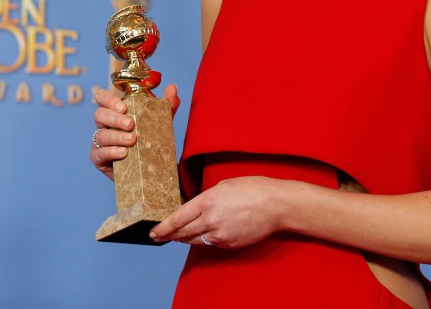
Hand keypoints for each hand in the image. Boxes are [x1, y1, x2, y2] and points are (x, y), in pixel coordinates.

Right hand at [89, 83, 179, 179]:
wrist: (150, 168)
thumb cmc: (150, 140)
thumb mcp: (160, 123)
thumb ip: (167, 106)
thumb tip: (172, 87)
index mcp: (115, 112)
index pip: (102, 98)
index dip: (109, 99)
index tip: (124, 107)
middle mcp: (105, 124)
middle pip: (99, 114)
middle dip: (115, 118)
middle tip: (131, 124)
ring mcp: (100, 142)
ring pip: (101, 135)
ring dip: (116, 136)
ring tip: (132, 140)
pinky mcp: (98, 158)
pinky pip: (99, 154)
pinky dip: (111, 152)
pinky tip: (123, 153)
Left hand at [149, 176, 287, 247]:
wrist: (276, 205)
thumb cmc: (253, 189)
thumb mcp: (223, 185)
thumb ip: (206, 198)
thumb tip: (194, 208)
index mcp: (207, 201)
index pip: (177, 219)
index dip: (162, 227)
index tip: (154, 232)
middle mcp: (210, 220)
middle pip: (182, 233)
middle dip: (169, 235)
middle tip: (160, 236)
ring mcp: (220, 235)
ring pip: (195, 240)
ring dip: (185, 238)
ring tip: (179, 234)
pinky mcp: (229, 244)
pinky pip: (210, 243)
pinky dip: (204, 239)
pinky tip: (204, 234)